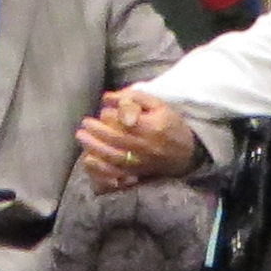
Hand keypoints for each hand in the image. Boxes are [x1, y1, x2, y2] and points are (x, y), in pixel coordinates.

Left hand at [76, 87, 201, 192]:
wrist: (188, 152)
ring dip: (95, 149)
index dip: (112, 117)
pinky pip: (117, 172)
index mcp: (152, 127)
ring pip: (114, 158)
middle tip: (83, 126)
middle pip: (117, 141)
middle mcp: (146, 146)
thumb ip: (133, 98)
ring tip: (82, 139)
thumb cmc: (170, 124)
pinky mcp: (139, 172)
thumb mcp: (158, 105)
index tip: (102, 112)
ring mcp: (142, 161)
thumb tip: (106, 98)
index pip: (128, 121)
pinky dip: (102, 167)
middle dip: (96, 133)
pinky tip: (90, 159)